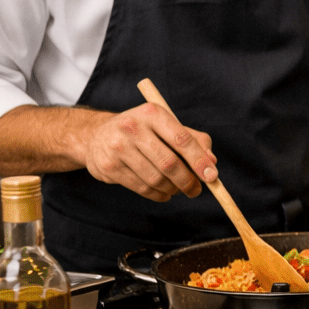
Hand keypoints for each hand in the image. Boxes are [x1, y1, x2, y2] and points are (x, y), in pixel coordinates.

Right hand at [83, 103, 215, 201]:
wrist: (96, 136)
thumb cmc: (143, 131)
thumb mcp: (167, 125)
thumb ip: (194, 140)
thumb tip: (212, 161)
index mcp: (152, 113)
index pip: (181, 139)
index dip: (199, 160)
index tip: (212, 176)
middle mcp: (133, 128)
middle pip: (169, 163)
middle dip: (187, 181)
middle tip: (196, 190)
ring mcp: (118, 148)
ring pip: (156, 179)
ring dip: (172, 189)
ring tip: (178, 189)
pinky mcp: (109, 167)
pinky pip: (141, 188)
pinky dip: (158, 195)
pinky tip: (163, 193)